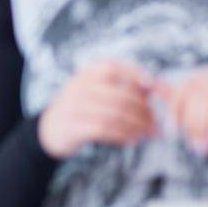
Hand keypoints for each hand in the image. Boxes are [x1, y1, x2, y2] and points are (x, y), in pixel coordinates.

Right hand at [38, 60, 155, 158]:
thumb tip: (153, 86)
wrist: (50, 129)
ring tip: (149, 133)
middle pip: (120, 96)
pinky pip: (105, 130)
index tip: (153, 86)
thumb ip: (118, 86)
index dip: (136, 75)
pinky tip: (132, 139)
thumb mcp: (94, 90)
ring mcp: (74, 107)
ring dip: (137, 126)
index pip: (114, 67)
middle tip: (156, 122)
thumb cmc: (82, 109)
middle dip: (144, 110)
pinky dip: (123, 135)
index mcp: (85, 74)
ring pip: (115, 114)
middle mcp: (78, 87)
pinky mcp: (74, 127)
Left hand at [159, 64, 207, 157]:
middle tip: (191, 146)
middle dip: (187, 122)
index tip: (170, 134)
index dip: (173, 111)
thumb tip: (148, 87)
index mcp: (206, 78)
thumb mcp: (201, 114)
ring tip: (202, 148)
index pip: (182, 89)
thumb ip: (179, 102)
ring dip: (201, 126)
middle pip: (193, 92)